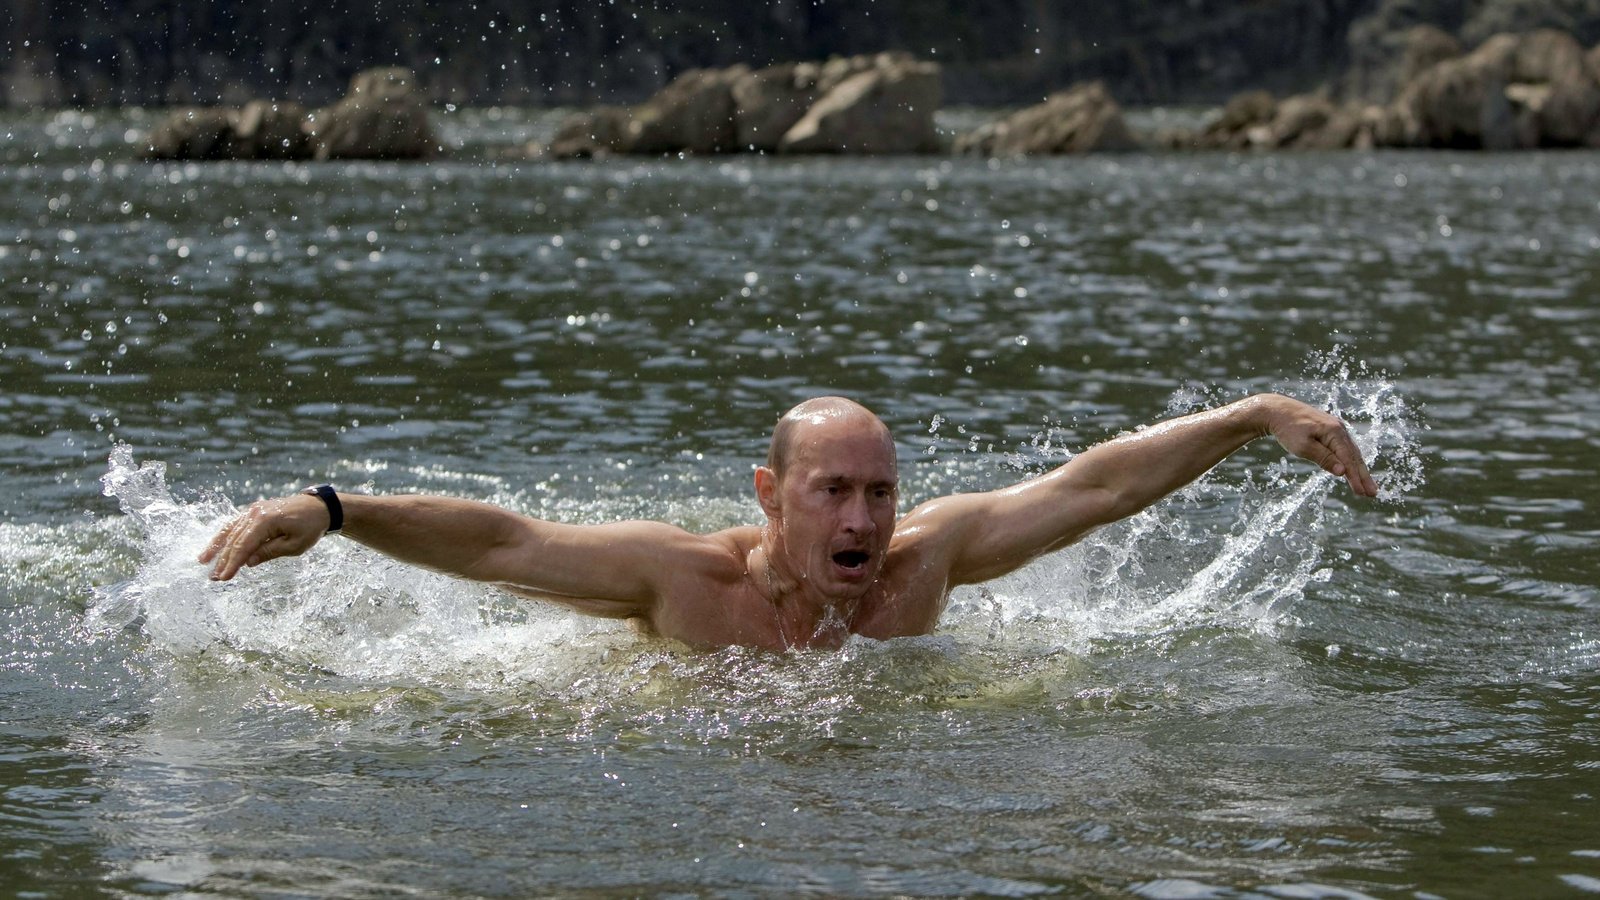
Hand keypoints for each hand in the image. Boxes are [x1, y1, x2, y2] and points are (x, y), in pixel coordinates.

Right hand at [199, 494, 329, 580]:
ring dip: (217, 546)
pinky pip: (235, 524)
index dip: (232, 563)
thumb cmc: (310, 527)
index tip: (224, 578)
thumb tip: (248, 562)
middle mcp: (256, 513)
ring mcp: (253, 510)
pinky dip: (224, 535)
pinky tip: (215, 546)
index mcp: (266, 520)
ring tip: (203, 561)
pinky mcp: (254, 511)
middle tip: (213, 577)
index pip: (244, 545)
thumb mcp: (294, 545)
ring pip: (230, 530)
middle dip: (222, 559)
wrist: (319, 508)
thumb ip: (270, 552)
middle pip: (234, 539)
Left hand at [1262, 395, 1378, 496]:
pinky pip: (1344, 447)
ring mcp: (1336, 428)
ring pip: (1351, 452)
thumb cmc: (1288, 429)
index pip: (1348, 459)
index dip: (1355, 477)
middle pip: (1354, 456)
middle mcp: (1339, 428)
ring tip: (1367, 486)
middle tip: (1373, 494)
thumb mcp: (1303, 447)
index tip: (1361, 493)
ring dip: (1359, 469)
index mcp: (1334, 432)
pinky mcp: (1330, 429)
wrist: (1276, 410)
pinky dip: (1351, 460)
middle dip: (1363, 476)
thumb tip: (1343, 472)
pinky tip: (1354, 469)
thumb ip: (1324, 458)